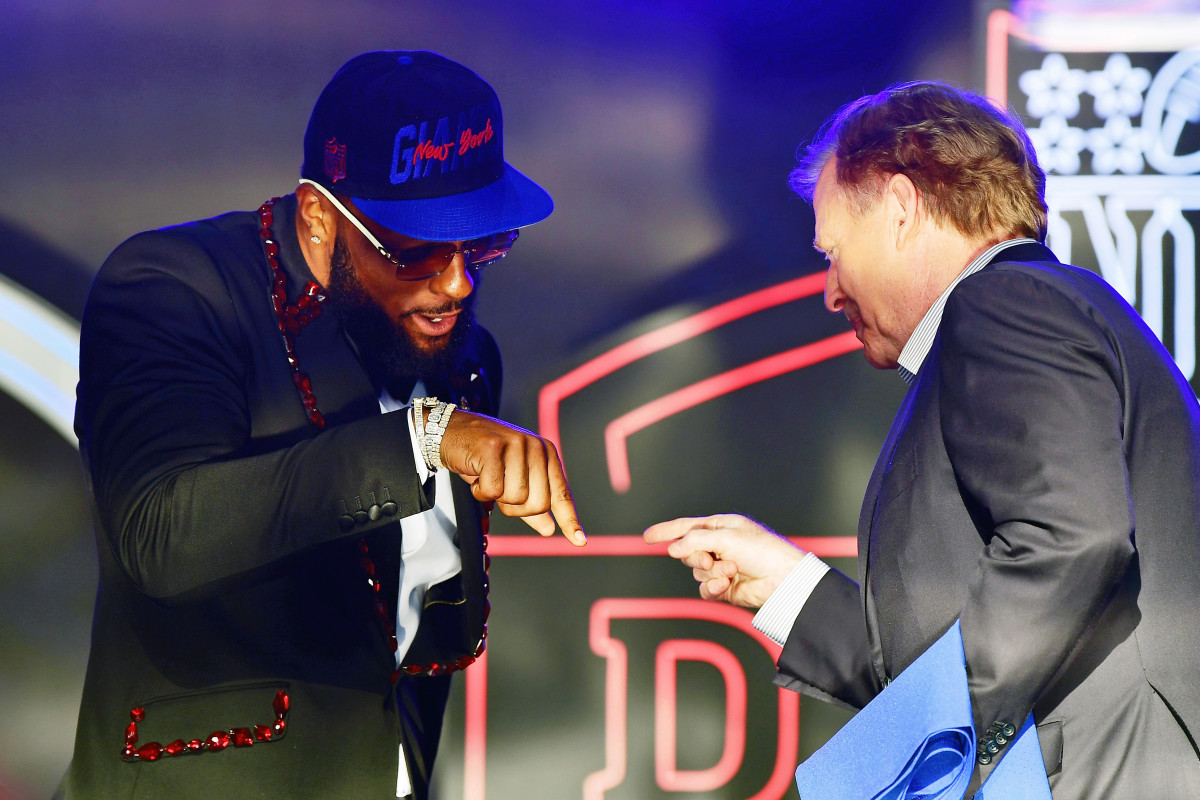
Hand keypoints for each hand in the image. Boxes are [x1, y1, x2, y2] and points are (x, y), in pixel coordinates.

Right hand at [440, 411, 585, 545]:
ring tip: (486, 478)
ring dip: (495, 497)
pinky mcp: (492, 448)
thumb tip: (549, 529)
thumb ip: (531, 504)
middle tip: (499, 491)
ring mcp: (515, 445)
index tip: (580, 542)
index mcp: (545, 454)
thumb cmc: (482, 457)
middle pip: (538, 504)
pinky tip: (475, 475)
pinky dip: (479, 491)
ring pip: (515, 498)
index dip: (569, 520)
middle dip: (515, 508)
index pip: (561, 494)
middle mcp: (535, 447)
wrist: (449, 431)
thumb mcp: (511, 480)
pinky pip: (492, 490)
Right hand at [643, 514, 804, 607]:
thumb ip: (694, 540)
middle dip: (696, 556)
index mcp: (719, 527)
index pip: (685, 527)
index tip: (646, 537)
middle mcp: (718, 546)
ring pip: (697, 572)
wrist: (782, 579)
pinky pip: (704, 589)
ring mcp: (720, 567)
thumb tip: (671, 550)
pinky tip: (725, 584)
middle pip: (688, 551)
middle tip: (710, 559)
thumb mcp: (725, 537)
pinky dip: (712, 587)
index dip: (665, 531)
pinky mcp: (723, 588)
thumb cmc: (760, 550)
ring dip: (712, 572)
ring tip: (732, 570)